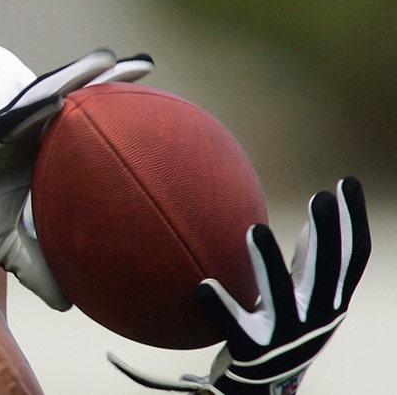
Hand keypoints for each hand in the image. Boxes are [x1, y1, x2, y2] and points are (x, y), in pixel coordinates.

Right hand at [0, 49, 153, 309]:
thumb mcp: (9, 248)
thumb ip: (38, 269)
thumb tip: (68, 306)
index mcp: (40, 153)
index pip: (83, 126)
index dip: (112, 113)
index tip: (151, 107)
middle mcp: (31, 134)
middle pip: (75, 99)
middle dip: (109, 80)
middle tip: (146, 66)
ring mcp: (11, 128)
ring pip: (51, 94)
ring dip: (80, 76)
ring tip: (113, 60)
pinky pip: (18, 116)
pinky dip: (41, 105)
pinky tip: (64, 96)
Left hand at [109, 176, 370, 393]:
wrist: (262, 390)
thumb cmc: (282, 333)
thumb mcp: (304, 296)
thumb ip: (308, 262)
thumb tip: (314, 219)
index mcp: (328, 301)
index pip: (351, 257)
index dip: (353, 220)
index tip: (346, 182)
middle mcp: (314, 317)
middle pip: (326, 271)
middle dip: (328, 233)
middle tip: (320, 197)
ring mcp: (284, 334)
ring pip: (280, 296)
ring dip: (268, 263)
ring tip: (253, 229)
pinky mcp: (251, 350)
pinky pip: (234, 327)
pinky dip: (220, 307)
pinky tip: (203, 285)